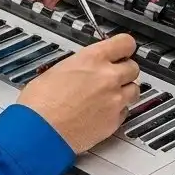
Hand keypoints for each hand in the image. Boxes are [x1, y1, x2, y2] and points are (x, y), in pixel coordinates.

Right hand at [18, 34, 139, 153]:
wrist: (40, 132)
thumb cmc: (40, 104)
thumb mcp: (56, 70)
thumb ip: (79, 65)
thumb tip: (84, 66)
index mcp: (93, 59)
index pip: (125, 43)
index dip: (125, 47)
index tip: (123, 50)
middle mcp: (108, 77)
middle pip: (133, 67)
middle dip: (124, 70)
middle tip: (113, 75)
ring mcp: (114, 100)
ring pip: (134, 90)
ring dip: (125, 90)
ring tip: (109, 95)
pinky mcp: (114, 121)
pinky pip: (125, 111)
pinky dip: (118, 111)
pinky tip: (102, 111)